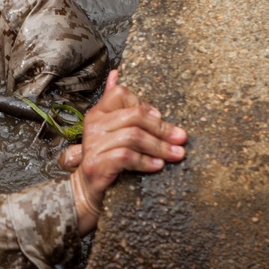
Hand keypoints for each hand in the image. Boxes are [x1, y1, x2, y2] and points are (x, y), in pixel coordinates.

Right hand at [69, 69, 186, 233]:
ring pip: (133, 136)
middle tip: (181, 139)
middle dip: (162, 128)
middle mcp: (93, 125)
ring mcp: (93, 145)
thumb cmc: (105, 162)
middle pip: (134, 116)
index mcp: (98, 114)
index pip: (121, 94)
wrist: (87, 194)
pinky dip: (145, 161)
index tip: (161, 119)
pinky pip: (126, 156)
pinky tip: (157, 166)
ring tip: (175, 155)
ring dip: (159, 146)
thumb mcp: (111, 131)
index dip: (145, 105)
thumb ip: (116, 105)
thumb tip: (117, 73)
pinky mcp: (96, 164)